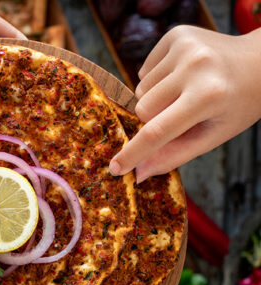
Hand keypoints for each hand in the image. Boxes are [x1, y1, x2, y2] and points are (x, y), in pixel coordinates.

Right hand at [110, 27, 260, 181]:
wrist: (259, 62)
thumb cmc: (238, 104)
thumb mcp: (214, 135)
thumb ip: (175, 155)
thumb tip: (137, 173)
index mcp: (208, 97)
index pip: (157, 131)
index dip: (133, 152)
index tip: (115, 168)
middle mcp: (195, 67)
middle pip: (143, 109)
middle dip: (155, 118)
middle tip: (183, 113)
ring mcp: (184, 46)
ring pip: (140, 90)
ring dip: (156, 97)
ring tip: (185, 92)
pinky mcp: (176, 34)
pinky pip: (145, 70)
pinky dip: (158, 79)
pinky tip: (182, 75)